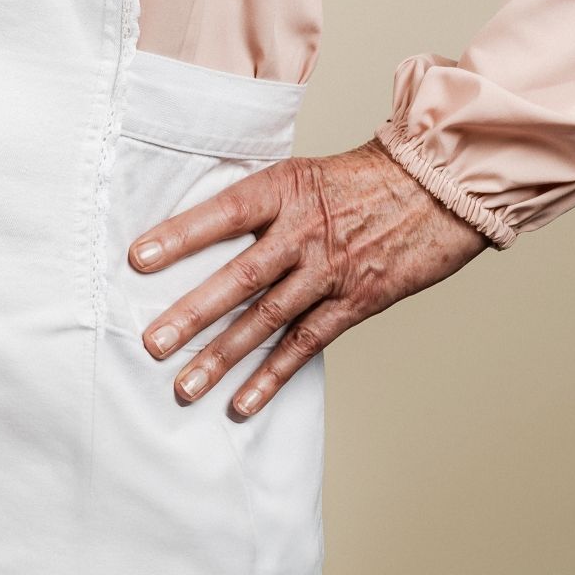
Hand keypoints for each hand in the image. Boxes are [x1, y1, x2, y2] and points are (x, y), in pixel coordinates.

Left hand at [130, 140, 486, 419]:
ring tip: (185, 385)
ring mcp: (330, 272)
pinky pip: (307, 345)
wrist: (436, 188)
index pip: (224, 213)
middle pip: (240, 277)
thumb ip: (257, 202)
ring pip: (268, 320)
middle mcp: (304, 234)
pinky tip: (242, 401)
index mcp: (284, 191)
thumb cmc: (360, 179)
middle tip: (153, 342)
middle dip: (193, 314)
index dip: (180, 235)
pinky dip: (273, 376)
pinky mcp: (356, 303)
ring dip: (223, 357)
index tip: (137, 259)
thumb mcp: (301, 173)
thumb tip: (197, 228)